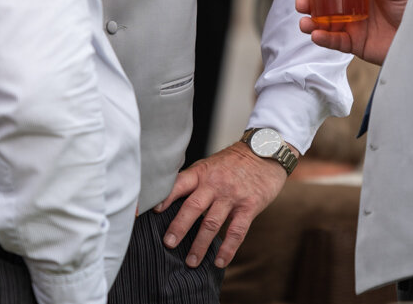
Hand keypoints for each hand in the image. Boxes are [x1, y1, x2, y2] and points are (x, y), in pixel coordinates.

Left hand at [158, 142, 287, 268]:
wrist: (266, 150)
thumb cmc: (234, 162)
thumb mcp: (210, 164)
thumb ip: (193, 181)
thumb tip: (167, 201)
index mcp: (202, 172)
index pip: (178, 185)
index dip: (162, 198)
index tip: (146, 212)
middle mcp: (215, 183)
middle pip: (193, 207)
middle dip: (179, 227)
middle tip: (168, 244)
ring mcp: (232, 195)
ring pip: (212, 223)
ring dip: (200, 244)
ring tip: (191, 261)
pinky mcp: (249, 205)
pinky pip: (237, 231)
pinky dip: (227, 249)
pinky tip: (220, 261)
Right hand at [293, 0, 410, 65]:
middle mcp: (355, 7)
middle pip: (325, 3)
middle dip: (309, 2)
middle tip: (301, 2)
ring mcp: (354, 26)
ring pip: (326, 23)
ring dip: (311, 22)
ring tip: (304, 21)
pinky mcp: (357, 44)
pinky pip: (336, 42)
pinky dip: (325, 39)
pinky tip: (316, 35)